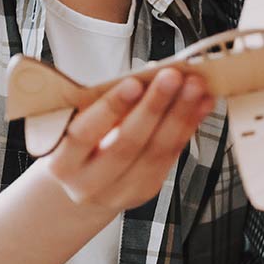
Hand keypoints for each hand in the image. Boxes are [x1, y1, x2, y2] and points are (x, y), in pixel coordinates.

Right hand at [42, 68, 213, 211]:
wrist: (84, 183)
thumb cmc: (81, 143)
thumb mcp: (78, 121)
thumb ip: (104, 100)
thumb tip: (148, 71)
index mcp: (62, 163)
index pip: (84, 134)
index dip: (110, 108)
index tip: (133, 83)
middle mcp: (88, 184)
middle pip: (127, 145)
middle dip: (154, 107)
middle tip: (173, 77)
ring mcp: (120, 192)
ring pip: (156, 153)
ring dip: (180, 115)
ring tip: (194, 87)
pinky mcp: (146, 191)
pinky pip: (171, 157)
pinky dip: (189, 127)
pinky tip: (200, 105)